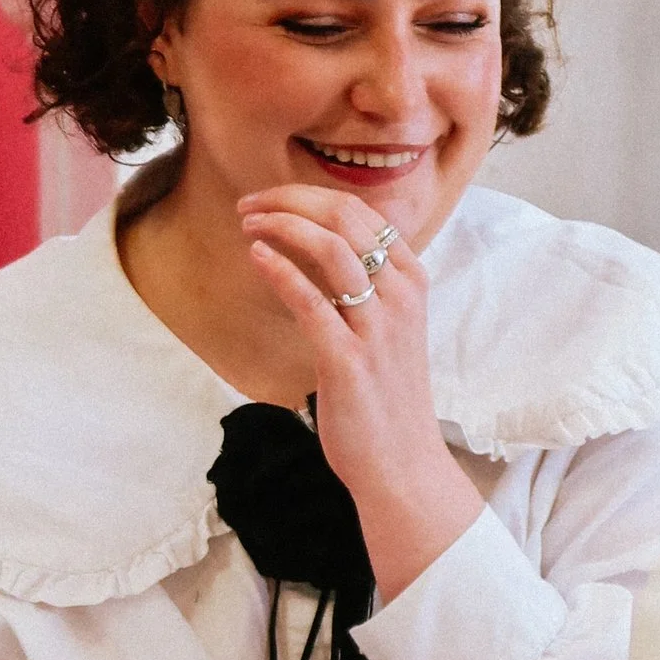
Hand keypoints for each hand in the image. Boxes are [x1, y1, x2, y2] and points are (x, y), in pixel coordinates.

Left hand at [238, 185, 485, 598]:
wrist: (403, 464)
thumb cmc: (386, 394)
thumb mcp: (386, 326)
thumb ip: (363, 284)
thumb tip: (314, 243)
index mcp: (412, 281)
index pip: (362, 212)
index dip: (309, 196)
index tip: (270, 199)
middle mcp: (401, 296)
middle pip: (344, 218)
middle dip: (289, 200)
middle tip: (248, 205)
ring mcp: (378, 327)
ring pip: (330, 248)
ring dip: (281, 225)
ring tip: (246, 223)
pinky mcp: (349, 360)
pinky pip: (311, 301)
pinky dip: (280, 270)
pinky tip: (256, 256)